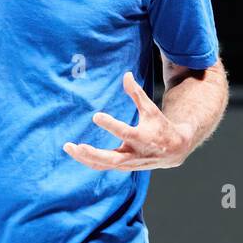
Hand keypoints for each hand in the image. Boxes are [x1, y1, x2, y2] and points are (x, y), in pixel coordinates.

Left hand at [64, 71, 192, 170]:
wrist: (174, 151)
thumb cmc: (161, 127)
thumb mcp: (151, 109)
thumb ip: (137, 94)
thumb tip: (126, 75)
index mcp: (142, 138)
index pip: (124, 132)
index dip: (110, 124)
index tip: (96, 115)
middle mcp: (134, 154)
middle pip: (110, 159)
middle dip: (92, 153)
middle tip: (76, 146)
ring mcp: (127, 163)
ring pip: (103, 165)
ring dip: (84, 158)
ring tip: (68, 147)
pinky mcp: (123, 167)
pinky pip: (102, 166)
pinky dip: (89, 160)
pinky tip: (77, 151)